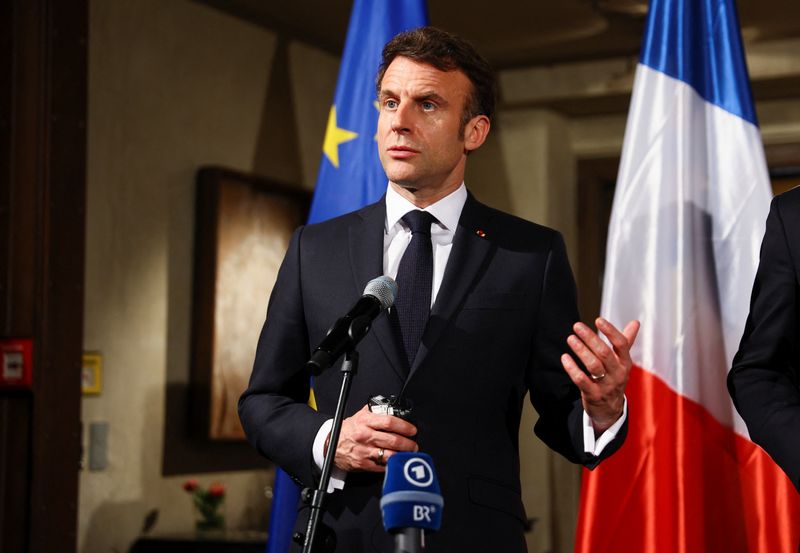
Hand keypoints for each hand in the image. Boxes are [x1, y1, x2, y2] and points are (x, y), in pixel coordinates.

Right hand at [330, 405, 418, 471]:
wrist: (330, 445)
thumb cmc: (347, 430)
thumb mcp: (359, 416)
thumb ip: (374, 411)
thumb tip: (390, 407)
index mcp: (365, 421)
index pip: (389, 422)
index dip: (404, 426)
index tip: (412, 430)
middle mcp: (365, 435)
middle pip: (392, 440)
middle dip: (407, 444)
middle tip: (413, 445)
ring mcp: (364, 451)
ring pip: (389, 455)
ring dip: (402, 455)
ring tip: (408, 454)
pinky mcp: (363, 464)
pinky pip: (382, 466)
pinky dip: (391, 465)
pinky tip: (396, 462)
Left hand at [561, 317, 639, 433]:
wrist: (610, 409)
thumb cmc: (614, 379)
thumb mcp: (622, 362)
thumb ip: (626, 341)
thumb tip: (635, 322)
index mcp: (625, 363)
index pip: (621, 344)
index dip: (610, 331)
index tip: (598, 320)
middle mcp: (618, 373)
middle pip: (604, 353)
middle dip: (590, 338)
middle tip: (577, 326)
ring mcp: (606, 385)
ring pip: (593, 366)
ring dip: (580, 351)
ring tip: (570, 339)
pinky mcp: (593, 395)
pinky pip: (582, 380)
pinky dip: (572, 368)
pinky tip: (565, 358)